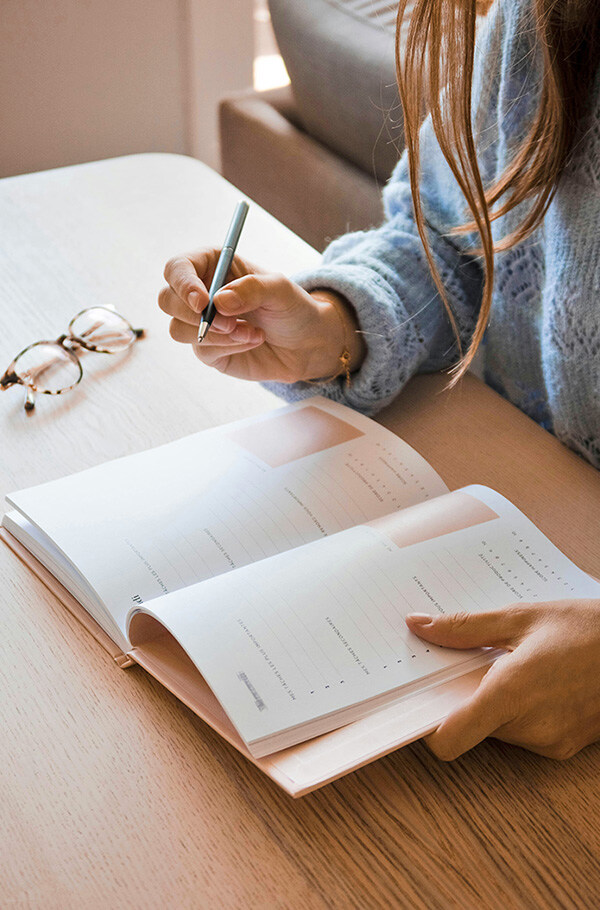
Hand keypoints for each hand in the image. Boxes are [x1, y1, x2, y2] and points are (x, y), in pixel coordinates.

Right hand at [159, 248, 364, 382]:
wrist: (304, 344)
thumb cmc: (291, 307)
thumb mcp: (280, 289)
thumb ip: (252, 289)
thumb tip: (218, 302)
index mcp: (211, 265)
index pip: (177, 268)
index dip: (183, 284)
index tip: (202, 302)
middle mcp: (200, 292)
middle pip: (167, 300)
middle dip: (195, 315)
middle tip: (229, 323)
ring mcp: (200, 322)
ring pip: (179, 329)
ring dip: (217, 335)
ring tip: (251, 332)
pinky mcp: (207, 349)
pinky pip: (201, 350)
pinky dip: (228, 347)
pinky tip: (251, 341)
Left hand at [405, 599, 599, 759]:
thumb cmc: (588, 629)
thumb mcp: (521, 617)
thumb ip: (465, 627)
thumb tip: (419, 626)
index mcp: (511, 694)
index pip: (449, 740)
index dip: (428, 727)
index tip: (420, 700)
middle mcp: (529, 728)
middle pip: (471, 728)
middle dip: (464, 698)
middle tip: (467, 662)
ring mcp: (551, 742)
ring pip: (498, 730)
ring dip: (494, 702)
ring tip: (510, 663)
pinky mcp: (567, 747)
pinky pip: (525, 734)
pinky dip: (519, 711)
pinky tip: (534, 678)